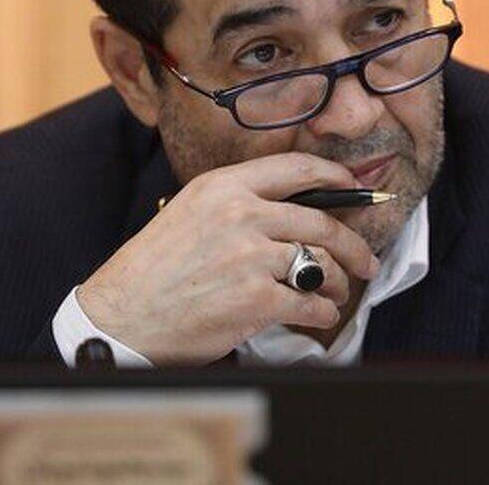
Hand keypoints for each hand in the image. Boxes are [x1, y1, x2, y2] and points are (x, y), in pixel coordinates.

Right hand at [76, 152, 381, 365]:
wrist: (122, 317)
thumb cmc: (154, 270)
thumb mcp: (191, 212)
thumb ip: (240, 204)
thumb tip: (296, 211)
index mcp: (224, 186)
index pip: (296, 170)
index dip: (335, 176)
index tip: (353, 187)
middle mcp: (240, 214)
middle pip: (320, 223)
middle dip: (354, 245)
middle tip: (366, 260)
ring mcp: (250, 257)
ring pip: (321, 265)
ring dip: (338, 284)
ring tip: (337, 294)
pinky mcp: (257, 299)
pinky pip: (310, 303)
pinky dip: (322, 313)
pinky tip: (319, 316)